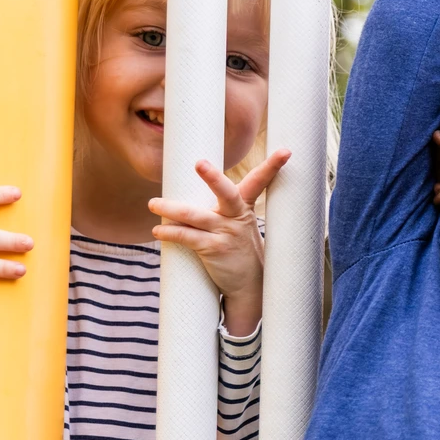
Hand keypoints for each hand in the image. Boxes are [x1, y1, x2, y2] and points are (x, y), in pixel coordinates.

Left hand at [150, 152, 288, 334]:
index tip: (286, 152)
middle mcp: (237, 219)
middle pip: (226, 193)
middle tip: (199, 163)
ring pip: (195, 216)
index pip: (259, 183)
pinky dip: (170, 233)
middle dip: (213, 177)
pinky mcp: (215, 250)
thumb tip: (187, 198)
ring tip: (153, 204)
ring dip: (171, 209)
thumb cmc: (239, 253)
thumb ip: (221, 211)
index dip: (272, 166)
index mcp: (244, 209)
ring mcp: (227, 234)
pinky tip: (158, 232)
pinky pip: (188, 238)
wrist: (250, 287)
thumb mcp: (238, 228)